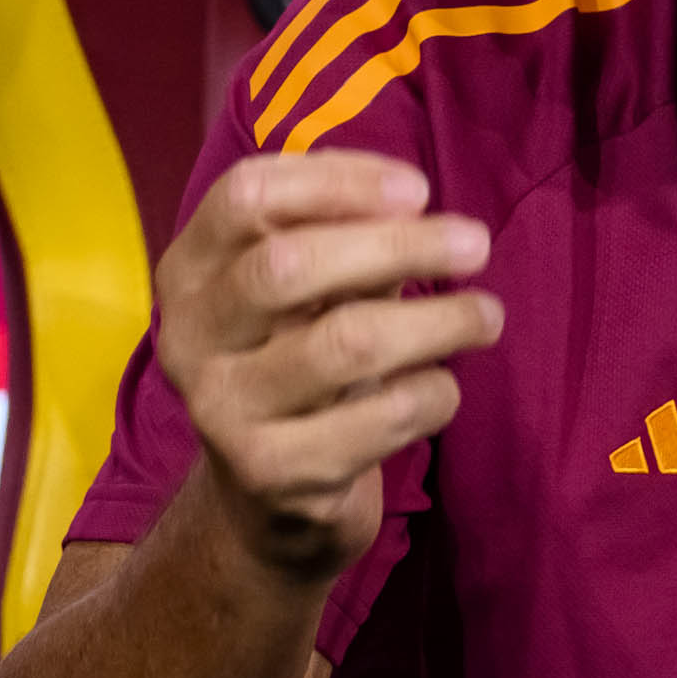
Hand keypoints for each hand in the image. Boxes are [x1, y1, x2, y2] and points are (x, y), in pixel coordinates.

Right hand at [153, 150, 500, 582]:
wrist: (268, 497)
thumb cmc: (302, 357)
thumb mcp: (312, 287)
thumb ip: (345, 232)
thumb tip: (411, 202)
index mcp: (190, 271)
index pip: (247, 195)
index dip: (337, 180)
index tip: (417, 189)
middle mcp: (189, 338)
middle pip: (287, 266)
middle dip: (399, 246)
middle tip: (476, 244)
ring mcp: (222, 409)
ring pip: (346, 342)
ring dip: (437, 321)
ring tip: (487, 316)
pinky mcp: (271, 474)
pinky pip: (378, 418)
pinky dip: (432, 393)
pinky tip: (444, 386)